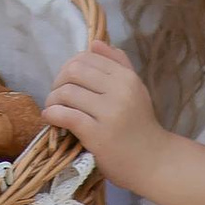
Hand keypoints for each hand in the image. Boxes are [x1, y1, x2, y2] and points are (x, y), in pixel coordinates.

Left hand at [42, 40, 163, 185]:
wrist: (153, 161)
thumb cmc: (141, 126)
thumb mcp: (135, 90)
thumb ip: (118, 64)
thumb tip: (94, 43)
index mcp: (127, 77)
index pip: (87, 58)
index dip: (70, 66)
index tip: (66, 81)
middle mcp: (119, 91)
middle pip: (74, 71)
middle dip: (58, 81)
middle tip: (57, 95)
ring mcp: (109, 113)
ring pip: (67, 93)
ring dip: (52, 99)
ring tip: (53, 108)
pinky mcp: (97, 134)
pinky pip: (66, 116)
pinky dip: (52, 114)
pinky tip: (51, 119)